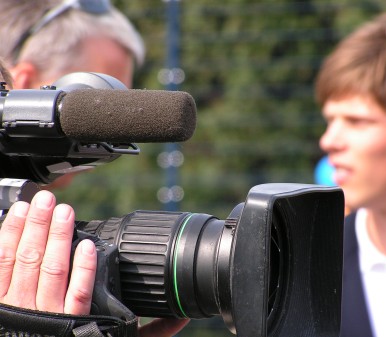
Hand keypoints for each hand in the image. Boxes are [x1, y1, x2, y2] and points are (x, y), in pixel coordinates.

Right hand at [0, 190, 96, 313]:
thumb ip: (2, 279)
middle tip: (47, 199)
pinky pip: (80, 293)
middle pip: (30, 259)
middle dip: (38, 226)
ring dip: (59, 238)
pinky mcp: (73, 323)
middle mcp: (23, 308)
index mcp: (1, 303)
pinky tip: (87, 247)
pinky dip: (83, 269)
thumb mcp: (3, 312)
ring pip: (53, 270)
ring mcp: (50, 315)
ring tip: (64, 212)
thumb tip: (4, 249)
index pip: (4, 259)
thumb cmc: (18, 334)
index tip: (23, 208)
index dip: (12, 231)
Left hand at [0, 190, 188, 335]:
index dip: (84, 266)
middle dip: (51, 232)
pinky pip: (1, 272)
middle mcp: (45, 316)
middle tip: (55, 203)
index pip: (80, 291)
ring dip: (30, 232)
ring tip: (38, 205)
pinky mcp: (0, 304)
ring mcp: (20, 309)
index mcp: (74, 324)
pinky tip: (13, 221)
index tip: (89, 243)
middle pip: (48, 268)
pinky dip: (6, 246)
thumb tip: (182, 318)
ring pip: (25, 266)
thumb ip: (150, 331)